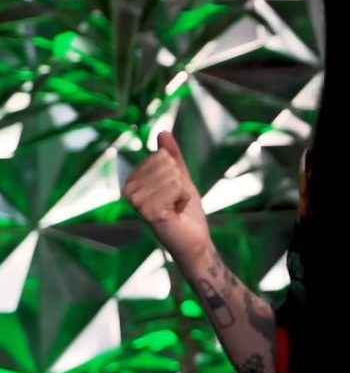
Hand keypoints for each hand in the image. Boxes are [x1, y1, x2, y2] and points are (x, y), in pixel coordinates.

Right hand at [125, 132, 211, 265]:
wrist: (195, 241)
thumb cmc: (187, 213)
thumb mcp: (181, 179)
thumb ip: (172, 156)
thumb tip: (162, 132)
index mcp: (134, 181)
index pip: (161, 155)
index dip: (176, 173)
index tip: (174, 192)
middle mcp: (130, 190)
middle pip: (166, 163)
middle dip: (180, 182)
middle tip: (177, 201)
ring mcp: (138, 201)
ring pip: (172, 174)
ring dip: (183, 191)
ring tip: (177, 207)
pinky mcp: (149, 211)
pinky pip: (176, 187)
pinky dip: (184, 198)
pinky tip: (177, 212)